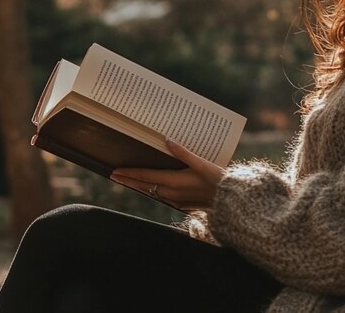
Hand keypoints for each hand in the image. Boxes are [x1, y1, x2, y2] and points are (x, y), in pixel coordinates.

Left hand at [110, 139, 224, 211]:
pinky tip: (152, 188)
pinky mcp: (183, 203)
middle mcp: (172, 193)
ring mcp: (177, 200)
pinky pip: (162, 197)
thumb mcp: (201, 163)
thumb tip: (167, 140)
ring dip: (140, 186)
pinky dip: (152, 191)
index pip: (146, 177)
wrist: (229, 201)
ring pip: (152, 192)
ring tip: (129, 180)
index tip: (116, 171)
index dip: (130, 173)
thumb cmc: (217, 179)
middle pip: (145, 186)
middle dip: (129, 180)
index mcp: (174, 181)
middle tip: (114, 175)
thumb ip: (183, 152)